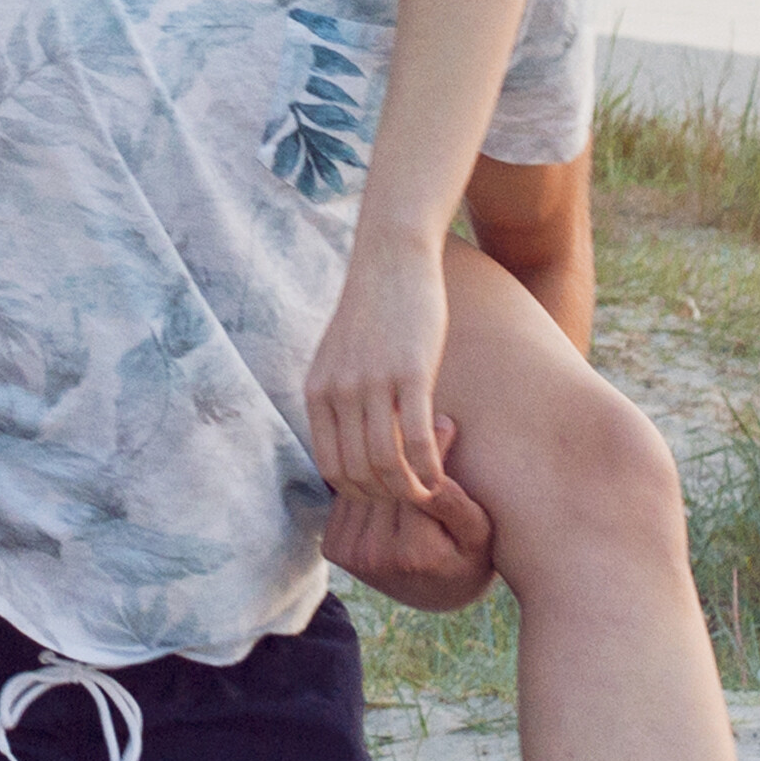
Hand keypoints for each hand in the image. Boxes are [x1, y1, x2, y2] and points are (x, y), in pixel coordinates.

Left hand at [299, 229, 453, 506]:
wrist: (392, 259)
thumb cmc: (373, 311)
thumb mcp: (340, 356)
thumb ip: (340, 396)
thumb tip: (350, 439)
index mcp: (318, 392)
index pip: (330, 467)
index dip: (358, 492)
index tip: (382, 495)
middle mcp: (338, 392)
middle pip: (357, 472)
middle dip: (385, 497)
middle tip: (410, 501)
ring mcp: (373, 383)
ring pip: (386, 463)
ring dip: (409, 490)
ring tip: (429, 495)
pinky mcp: (411, 373)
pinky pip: (416, 440)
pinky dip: (429, 469)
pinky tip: (441, 477)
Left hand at [323, 426, 500, 612]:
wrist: (437, 597)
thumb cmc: (467, 556)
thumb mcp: (478, 530)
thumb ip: (456, 496)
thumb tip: (439, 442)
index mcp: (416, 553)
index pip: (413, 483)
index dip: (428, 448)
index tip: (443, 422)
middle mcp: (377, 557)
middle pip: (381, 482)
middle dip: (398, 448)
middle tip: (414, 416)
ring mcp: (352, 555)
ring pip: (359, 486)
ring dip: (374, 462)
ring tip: (398, 439)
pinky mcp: (335, 550)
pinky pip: (345, 499)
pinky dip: (360, 484)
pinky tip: (380, 475)